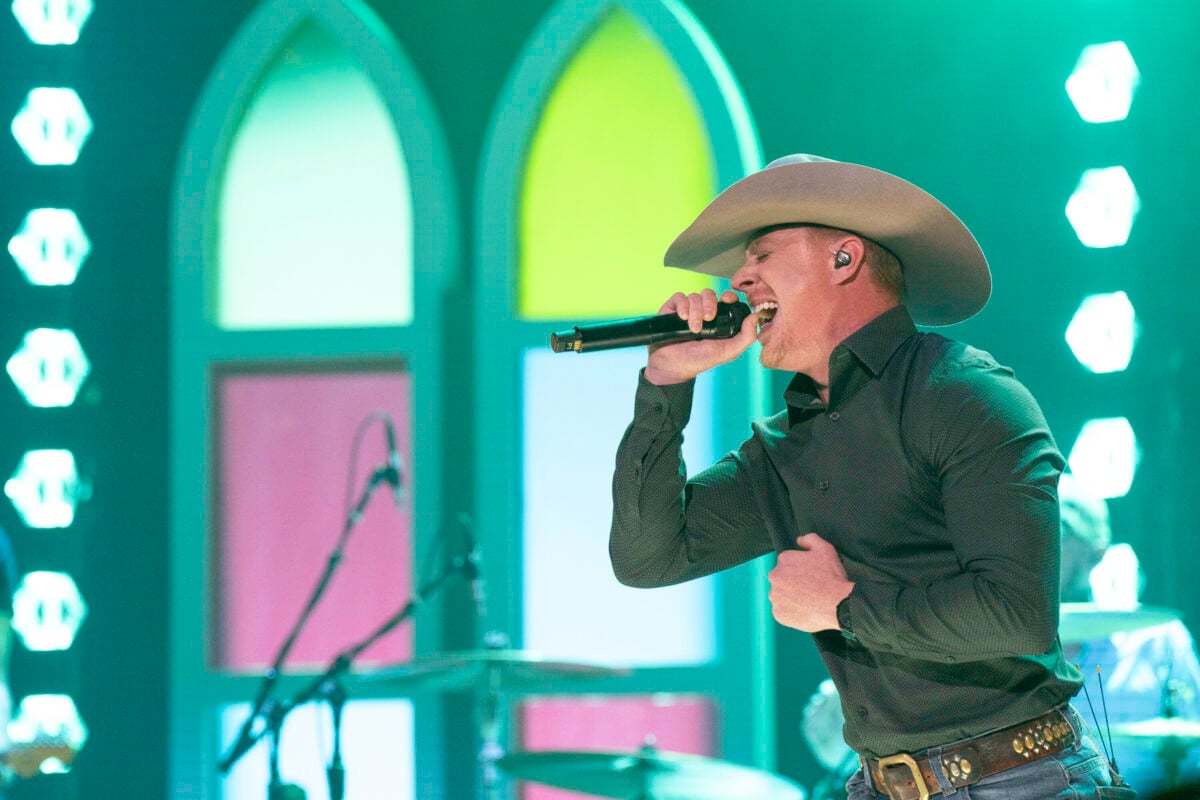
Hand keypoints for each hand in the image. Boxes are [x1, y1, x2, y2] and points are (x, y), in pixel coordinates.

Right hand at [643, 288, 757, 384]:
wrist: (673, 366)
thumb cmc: (700, 360)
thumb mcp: (728, 351)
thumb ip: (746, 337)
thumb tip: (755, 317)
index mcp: (719, 319)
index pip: (725, 298)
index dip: (728, 295)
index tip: (727, 300)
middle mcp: (703, 312)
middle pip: (709, 294)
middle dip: (710, 304)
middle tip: (708, 319)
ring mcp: (687, 310)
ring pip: (694, 296)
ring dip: (695, 311)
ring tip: (693, 328)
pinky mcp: (672, 310)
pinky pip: (679, 297)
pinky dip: (682, 305)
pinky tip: (682, 318)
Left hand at [768, 533, 853, 632]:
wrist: (838, 605)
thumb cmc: (832, 576)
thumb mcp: (825, 549)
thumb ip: (810, 539)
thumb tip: (799, 540)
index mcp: (783, 560)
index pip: (787, 563)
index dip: (800, 569)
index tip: (811, 575)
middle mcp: (774, 577)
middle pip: (781, 579)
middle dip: (792, 582)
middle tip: (810, 589)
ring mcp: (775, 597)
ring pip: (780, 595)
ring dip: (790, 597)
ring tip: (808, 601)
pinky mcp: (778, 614)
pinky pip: (782, 611)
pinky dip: (791, 611)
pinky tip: (804, 610)